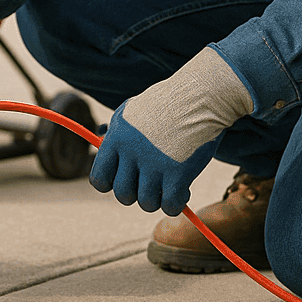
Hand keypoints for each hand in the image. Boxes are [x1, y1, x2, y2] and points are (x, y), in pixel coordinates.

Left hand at [88, 46, 254, 215]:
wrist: (201, 95)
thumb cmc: (169, 103)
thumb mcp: (134, 111)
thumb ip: (117, 133)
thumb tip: (101, 143)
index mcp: (117, 138)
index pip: (99, 179)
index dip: (112, 184)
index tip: (127, 178)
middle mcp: (131, 152)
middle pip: (123, 194)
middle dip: (137, 194)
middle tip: (152, 182)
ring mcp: (154, 164)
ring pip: (147, 203)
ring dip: (159, 199)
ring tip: (169, 185)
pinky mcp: (177, 173)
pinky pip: (170, 205)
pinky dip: (176, 204)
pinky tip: (184, 190)